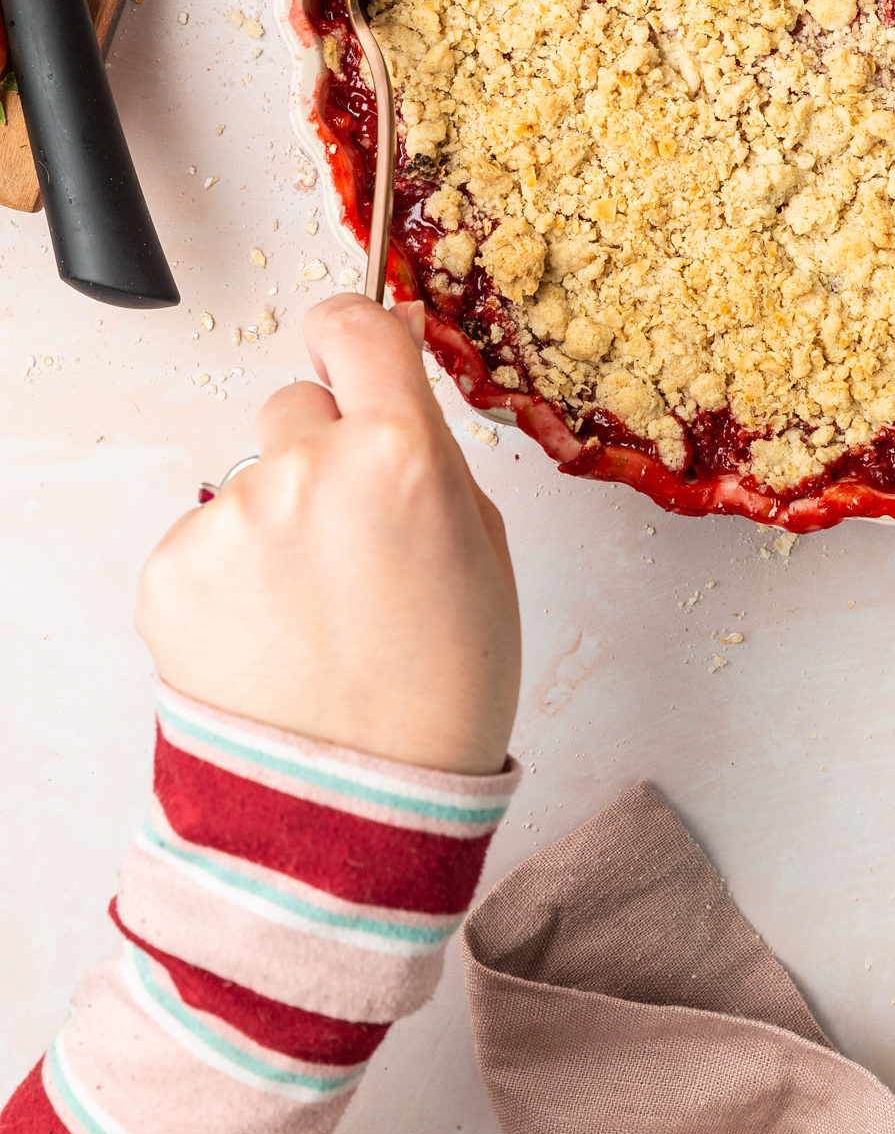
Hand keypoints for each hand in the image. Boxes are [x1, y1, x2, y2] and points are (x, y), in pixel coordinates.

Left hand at [137, 295, 519, 774]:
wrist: (356, 808)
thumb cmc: (442, 689)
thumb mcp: (483, 549)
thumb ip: (431, 450)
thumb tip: (390, 369)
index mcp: (400, 454)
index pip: (353, 325)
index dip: (355, 336)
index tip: (356, 358)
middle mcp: (307, 469)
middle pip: (298, 406)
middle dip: (324, 452)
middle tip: (355, 544)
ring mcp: (231, 519)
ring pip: (254, 478)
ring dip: (277, 521)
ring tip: (313, 610)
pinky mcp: (172, 570)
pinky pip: (207, 537)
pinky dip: (232, 575)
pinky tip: (269, 634)